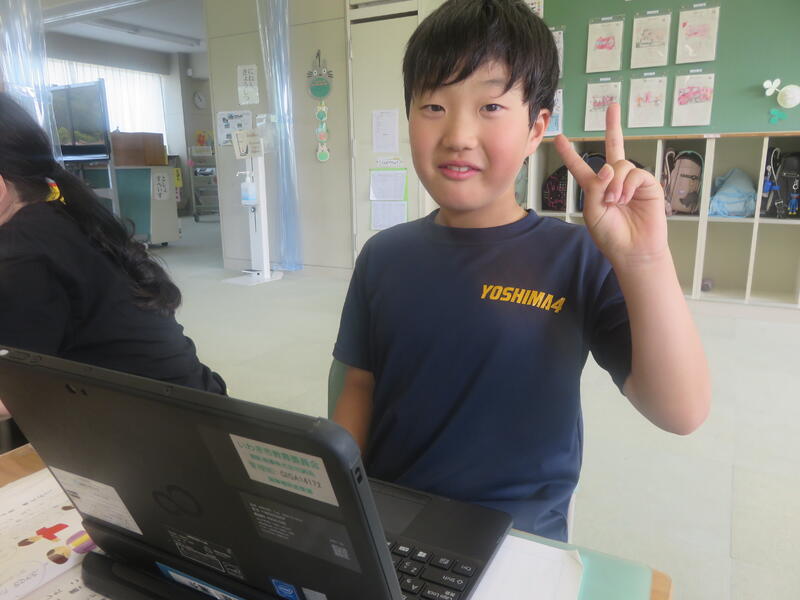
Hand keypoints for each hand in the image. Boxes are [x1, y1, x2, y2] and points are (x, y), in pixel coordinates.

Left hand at [554, 103, 667, 266]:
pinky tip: (625, 199)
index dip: (570, 153)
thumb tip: (609, 167)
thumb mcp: (593, 212)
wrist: (634, 250)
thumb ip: (595, 188)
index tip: (559, 138)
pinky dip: (627, 185)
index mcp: (596, 188)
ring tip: (615, 202)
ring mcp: (632, 181)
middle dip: (613, 126)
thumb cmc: (611, 236)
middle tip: (612, 106)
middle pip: (614, 147)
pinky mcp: (647, 185)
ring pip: (620, 164)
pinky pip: (635, 173)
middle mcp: (614, 180)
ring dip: (614, 183)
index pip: (581, 167)